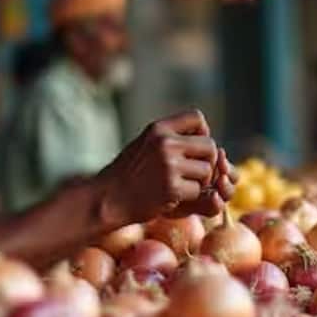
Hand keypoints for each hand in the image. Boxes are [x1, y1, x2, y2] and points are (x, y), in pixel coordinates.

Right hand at [94, 110, 235, 226]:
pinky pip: (198, 191)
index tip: (194, 149)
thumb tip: (208, 140)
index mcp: (158, 129)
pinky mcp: (172, 188)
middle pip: (210, 146)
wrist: (107, 198)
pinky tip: (173, 198)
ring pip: (206, 171)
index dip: (203, 133)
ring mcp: (169, 165)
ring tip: (180, 186)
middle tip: (194, 174)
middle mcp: (165, 143)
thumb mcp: (145, 144)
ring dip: (199, 183)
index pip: (197, 117)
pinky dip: (190, 197)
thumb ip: (170, 139)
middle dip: (207, 162)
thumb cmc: (126, 174)